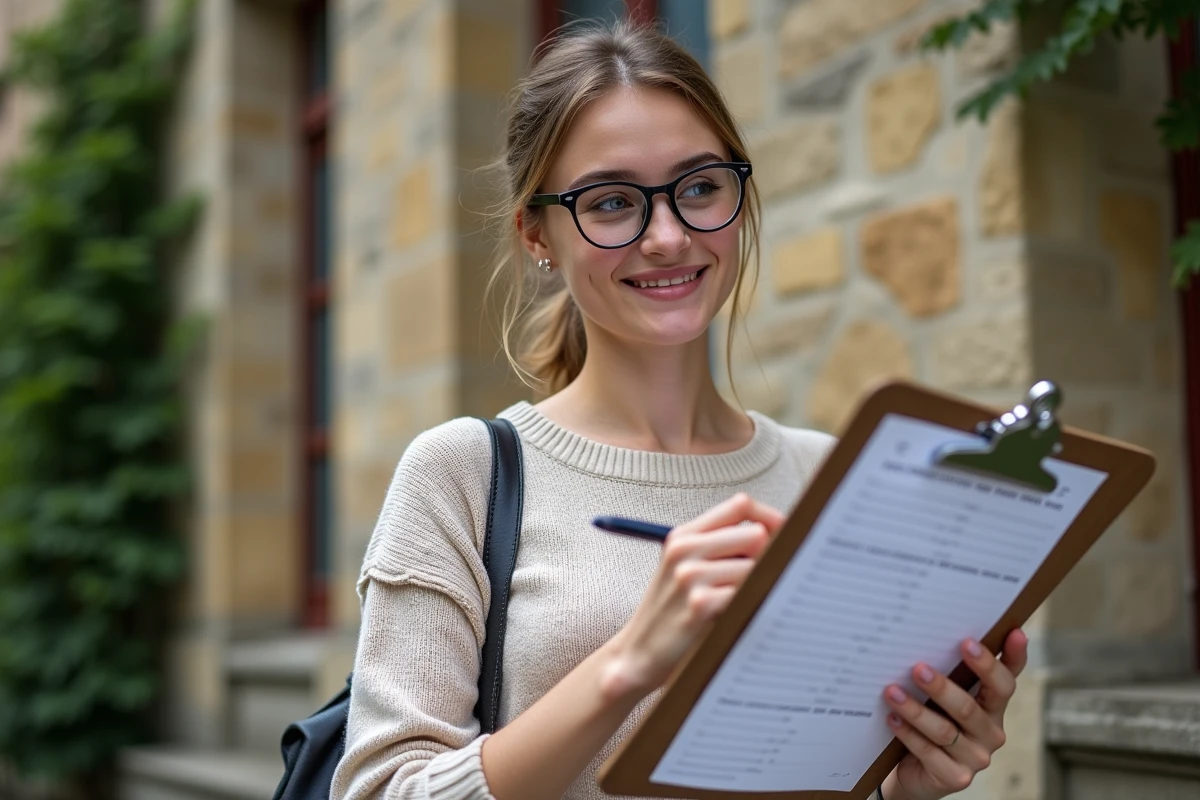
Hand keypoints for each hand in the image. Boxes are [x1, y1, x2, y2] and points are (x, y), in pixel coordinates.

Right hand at [601, 493, 785, 699]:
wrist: (639, 654)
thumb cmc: (672, 612)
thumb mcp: (685, 568)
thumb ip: (722, 547)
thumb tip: (779, 534)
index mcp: (684, 535)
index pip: (741, 505)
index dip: (770, 518)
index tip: (784, 537)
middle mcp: (685, 549)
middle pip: (756, 534)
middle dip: (765, 558)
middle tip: (756, 583)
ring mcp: (690, 576)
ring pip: (756, 567)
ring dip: (755, 588)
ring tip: (737, 606)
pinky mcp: (700, 604)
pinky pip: (747, 595)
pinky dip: (748, 607)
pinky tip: (732, 619)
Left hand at [880, 628, 1028, 799]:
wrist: (915, 770)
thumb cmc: (932, 720)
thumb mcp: (943, 696)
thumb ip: (950, 672)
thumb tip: (929, 632)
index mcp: (993, 707)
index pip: (1006, 681)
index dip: (1012, 657)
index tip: (1011, 633)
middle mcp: (991, 732)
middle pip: (970, 708)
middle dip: (943, 687)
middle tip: (919, 668)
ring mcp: (975, 757)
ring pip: (945, 731)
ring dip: (915, 710)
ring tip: (891, 692)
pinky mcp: (955, 777)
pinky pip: (929, 752)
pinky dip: (908, 734)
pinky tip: (892, 719)